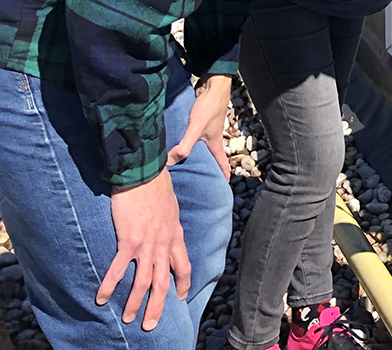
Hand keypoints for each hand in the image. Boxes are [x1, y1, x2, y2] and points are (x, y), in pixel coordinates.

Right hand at [97, 169, 189, 329]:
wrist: (145, 173)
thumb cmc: (156, 186)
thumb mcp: (171, 207)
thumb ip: (170, 223)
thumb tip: (169, 227)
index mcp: (175, 235)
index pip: (183, 265)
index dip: (182, 283)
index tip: (180, 298)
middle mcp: (164, 243)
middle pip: (163, 281)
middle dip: (157, 306)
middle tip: (150, 325)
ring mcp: (147, 243)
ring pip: (143, 281)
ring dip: (135, 303)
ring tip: (129, 319)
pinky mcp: (129, 240)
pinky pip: (119, 269)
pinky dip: (109, 285)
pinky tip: (101, 298)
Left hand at [167, 74, 231, 181]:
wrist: (213, 84)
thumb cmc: (209, 106)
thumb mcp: (196, 128)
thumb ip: (185, 145)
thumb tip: (170, 162)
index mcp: (215, 142)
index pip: (221, 162)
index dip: (222, 174)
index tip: (223, 185)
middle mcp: (211, 136)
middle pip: (210, 155)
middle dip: (207, 166)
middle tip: (198, 177)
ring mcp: (205, 127)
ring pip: (199, 144)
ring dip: (194, 152)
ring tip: (183, 160)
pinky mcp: (199, 118)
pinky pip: (191, 133)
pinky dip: (185, 138)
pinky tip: (175, 139)